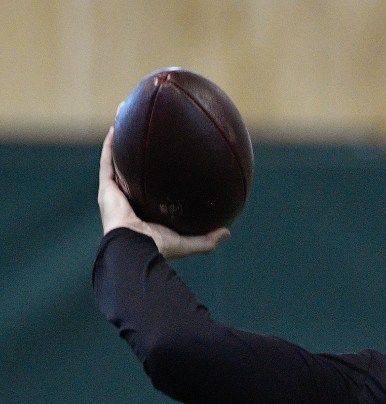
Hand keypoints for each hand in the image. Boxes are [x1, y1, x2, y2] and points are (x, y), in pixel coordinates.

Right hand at [98, 126, 229, 258]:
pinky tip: (115, 127)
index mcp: (145, 211)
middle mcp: (129, 199)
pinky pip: (107, 161)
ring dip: (121, 141)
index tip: (166, 160)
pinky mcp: (106, 188)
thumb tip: (228, 232)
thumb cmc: (159, 248)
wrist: (134, 248)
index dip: (156, 175)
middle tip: (148, 134)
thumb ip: (207, 240)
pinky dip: (110, 145)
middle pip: (133, 170)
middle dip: (138, 152)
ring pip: (117, 161)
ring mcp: (115, 193)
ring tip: (127, 121)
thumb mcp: (188, 243)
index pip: (150, 189)